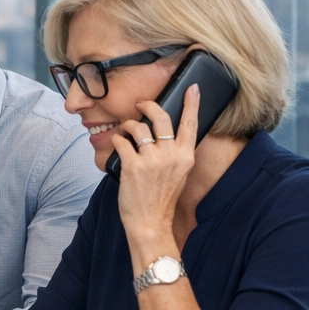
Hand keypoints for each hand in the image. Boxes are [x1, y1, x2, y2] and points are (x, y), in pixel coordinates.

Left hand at [111, 84, 199, 240]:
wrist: (150, 221)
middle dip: (148, 105)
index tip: (192, 88)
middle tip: (140, 105)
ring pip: (138, 127)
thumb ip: (175, 153)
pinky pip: (121, 141)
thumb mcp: (178, 174)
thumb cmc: (161, 198)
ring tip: (125, 130)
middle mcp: (171, 155)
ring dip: (128, 125)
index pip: (191, 124)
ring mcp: (152, 160)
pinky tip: (117, 144)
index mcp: (185, 156)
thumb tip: (163, 134)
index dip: (191, 104)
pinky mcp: (133, 165)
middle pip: (161, 117)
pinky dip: (116, 140)